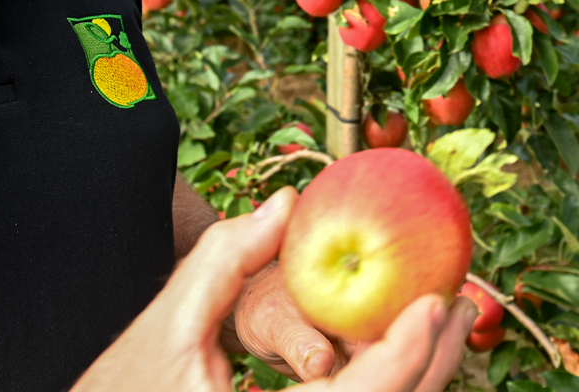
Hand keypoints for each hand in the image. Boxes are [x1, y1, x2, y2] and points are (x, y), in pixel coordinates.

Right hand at [70, 187, 476, 391]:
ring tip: (442, 323)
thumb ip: (225, 259)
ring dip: (418, 378)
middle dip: (431, 363)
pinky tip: (398, 351)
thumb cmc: (120, 391)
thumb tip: (288, 204)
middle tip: (458, 302)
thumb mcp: (166, 326)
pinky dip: (385, 387)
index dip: (406, 352)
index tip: (435, 302)